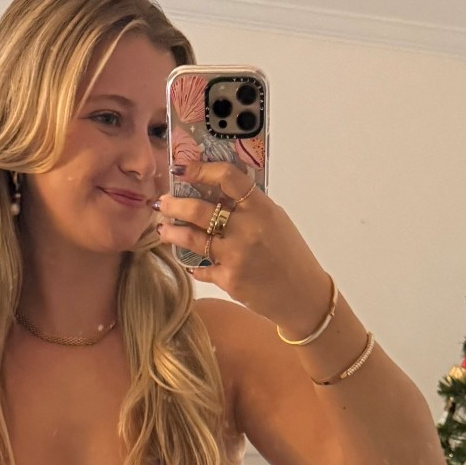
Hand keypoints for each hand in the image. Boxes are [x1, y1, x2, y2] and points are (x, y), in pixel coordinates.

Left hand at [155, 161, 333, 338]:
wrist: (302, 295)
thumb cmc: (290, 254)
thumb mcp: (275, 221)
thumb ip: (248, 206)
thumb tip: (215, 193)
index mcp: (261, 208)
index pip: (227, 177)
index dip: (200, 170)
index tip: (182, 169)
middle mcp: (246, 229)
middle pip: (199, 209)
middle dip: (174, 204)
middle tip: (163, 202)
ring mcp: (235, 256)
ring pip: (191, 238)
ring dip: (172, 232)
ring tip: (163, 229)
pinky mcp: (229, 280)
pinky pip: (201, 267)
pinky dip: (193, 264)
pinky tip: (189, 260)